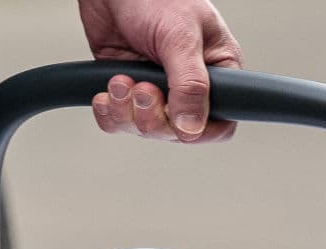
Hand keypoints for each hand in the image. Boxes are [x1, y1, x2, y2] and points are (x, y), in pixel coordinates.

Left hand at [78, 0, 242, 142]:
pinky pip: (120, 122)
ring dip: (127, 112)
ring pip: (146, 130)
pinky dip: (110, 113)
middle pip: (177, 134)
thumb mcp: (180, 38)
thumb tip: (191, 129)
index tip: (178, 120)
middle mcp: (188, 87)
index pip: (219, 125)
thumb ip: (190, 85)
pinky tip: (106, 91)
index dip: (198, 132)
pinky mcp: (128, 92)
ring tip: (121, 80)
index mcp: (216, 73)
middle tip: (143, 89)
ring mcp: (158, 92)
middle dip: (154, 118)